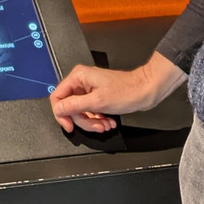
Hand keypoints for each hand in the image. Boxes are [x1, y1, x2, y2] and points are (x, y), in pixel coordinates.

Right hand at [48, 51, 185, 131]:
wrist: (146, 91)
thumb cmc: (127, 91)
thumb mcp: (97, 102)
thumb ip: (74, 106)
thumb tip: (58, 109)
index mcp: (78, 77)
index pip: (57, 97)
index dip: (61, 114)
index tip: (69, 126)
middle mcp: (82, 81)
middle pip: (70, 107)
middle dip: (83, 120)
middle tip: (95, 126)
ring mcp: (89, 89)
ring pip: (81, 112)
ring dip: (93, 122)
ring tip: (105, 125)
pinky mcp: (97, 96)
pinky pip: (91, 112)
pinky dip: (98, 119)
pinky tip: (108, 121)